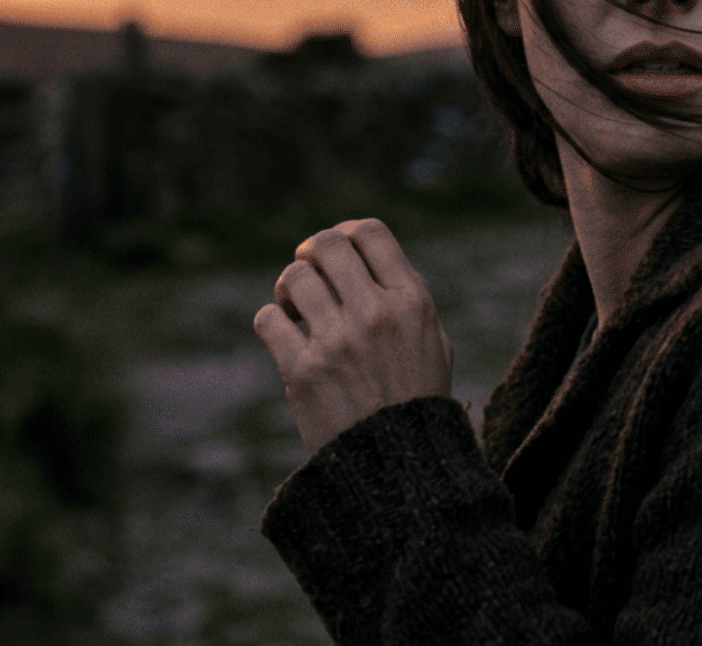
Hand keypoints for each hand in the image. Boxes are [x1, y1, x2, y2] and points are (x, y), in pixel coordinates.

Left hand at [254, 218, 454, 456]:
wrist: (397, 469)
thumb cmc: (416, 401)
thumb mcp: (433, 342)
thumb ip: (405, 296)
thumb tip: (365, 257)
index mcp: (412, 302)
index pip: (370, 233)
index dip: (347, 232)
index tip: (339, 251)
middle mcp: (375, 315)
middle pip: (326, 245)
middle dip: (311, 252)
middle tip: (310, 272)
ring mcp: (337, 342)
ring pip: (294, 277)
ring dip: (290, 287)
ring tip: (296, 307)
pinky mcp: (302, 371)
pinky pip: (268, 319)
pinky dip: (272, 321)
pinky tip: (285, 335)